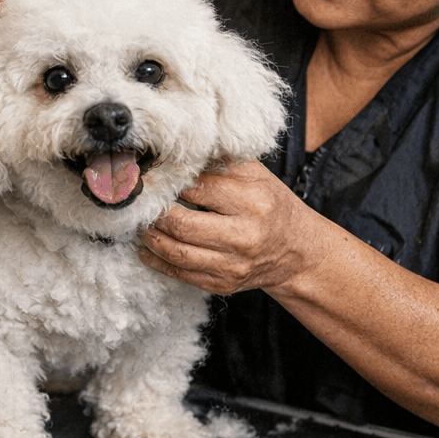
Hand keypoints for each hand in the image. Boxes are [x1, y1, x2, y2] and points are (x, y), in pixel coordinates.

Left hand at [138, 160, 316, 295]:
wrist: (297, 252)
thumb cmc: (272, 206)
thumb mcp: (256, 176)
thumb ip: (221, 162)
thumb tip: (182, 152)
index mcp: (253, 202)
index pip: (199, 189)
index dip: (173, 182)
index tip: (156, 176)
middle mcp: (244, 236)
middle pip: (183, 224)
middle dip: (156, 212)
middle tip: (143, 202)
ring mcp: (233, 265)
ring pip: (177, 252)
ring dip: (151, 237)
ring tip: (141, 224)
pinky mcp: (224, 284)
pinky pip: (181, 274)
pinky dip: (158, 261)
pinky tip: (147, 248)